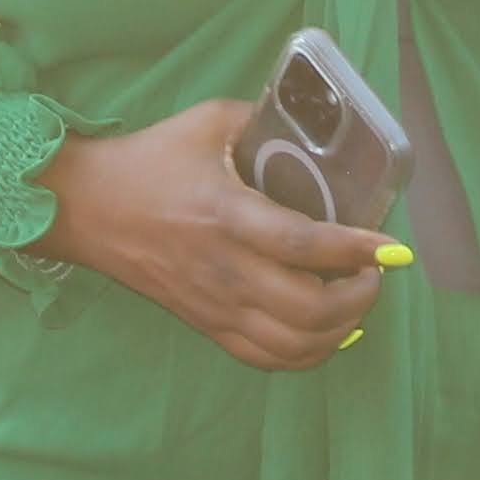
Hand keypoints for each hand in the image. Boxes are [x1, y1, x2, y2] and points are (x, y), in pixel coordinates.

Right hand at [38, 97, 390, 368]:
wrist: (86, 208)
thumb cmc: (148, 160)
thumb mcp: (206, 122)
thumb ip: (262, 121)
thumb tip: (313, 123)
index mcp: (227, 215)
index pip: (305, 246)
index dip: (357, 250)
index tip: (393, 247)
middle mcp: (224, 269)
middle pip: (308, 309)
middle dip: (359, 296)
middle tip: (374, 271)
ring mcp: (214, 304)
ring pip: (293, 345)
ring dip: (339, 330)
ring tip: (353, 299)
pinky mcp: (206, 324)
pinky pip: (266, 358)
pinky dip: (307, 353)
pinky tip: (325, 331)